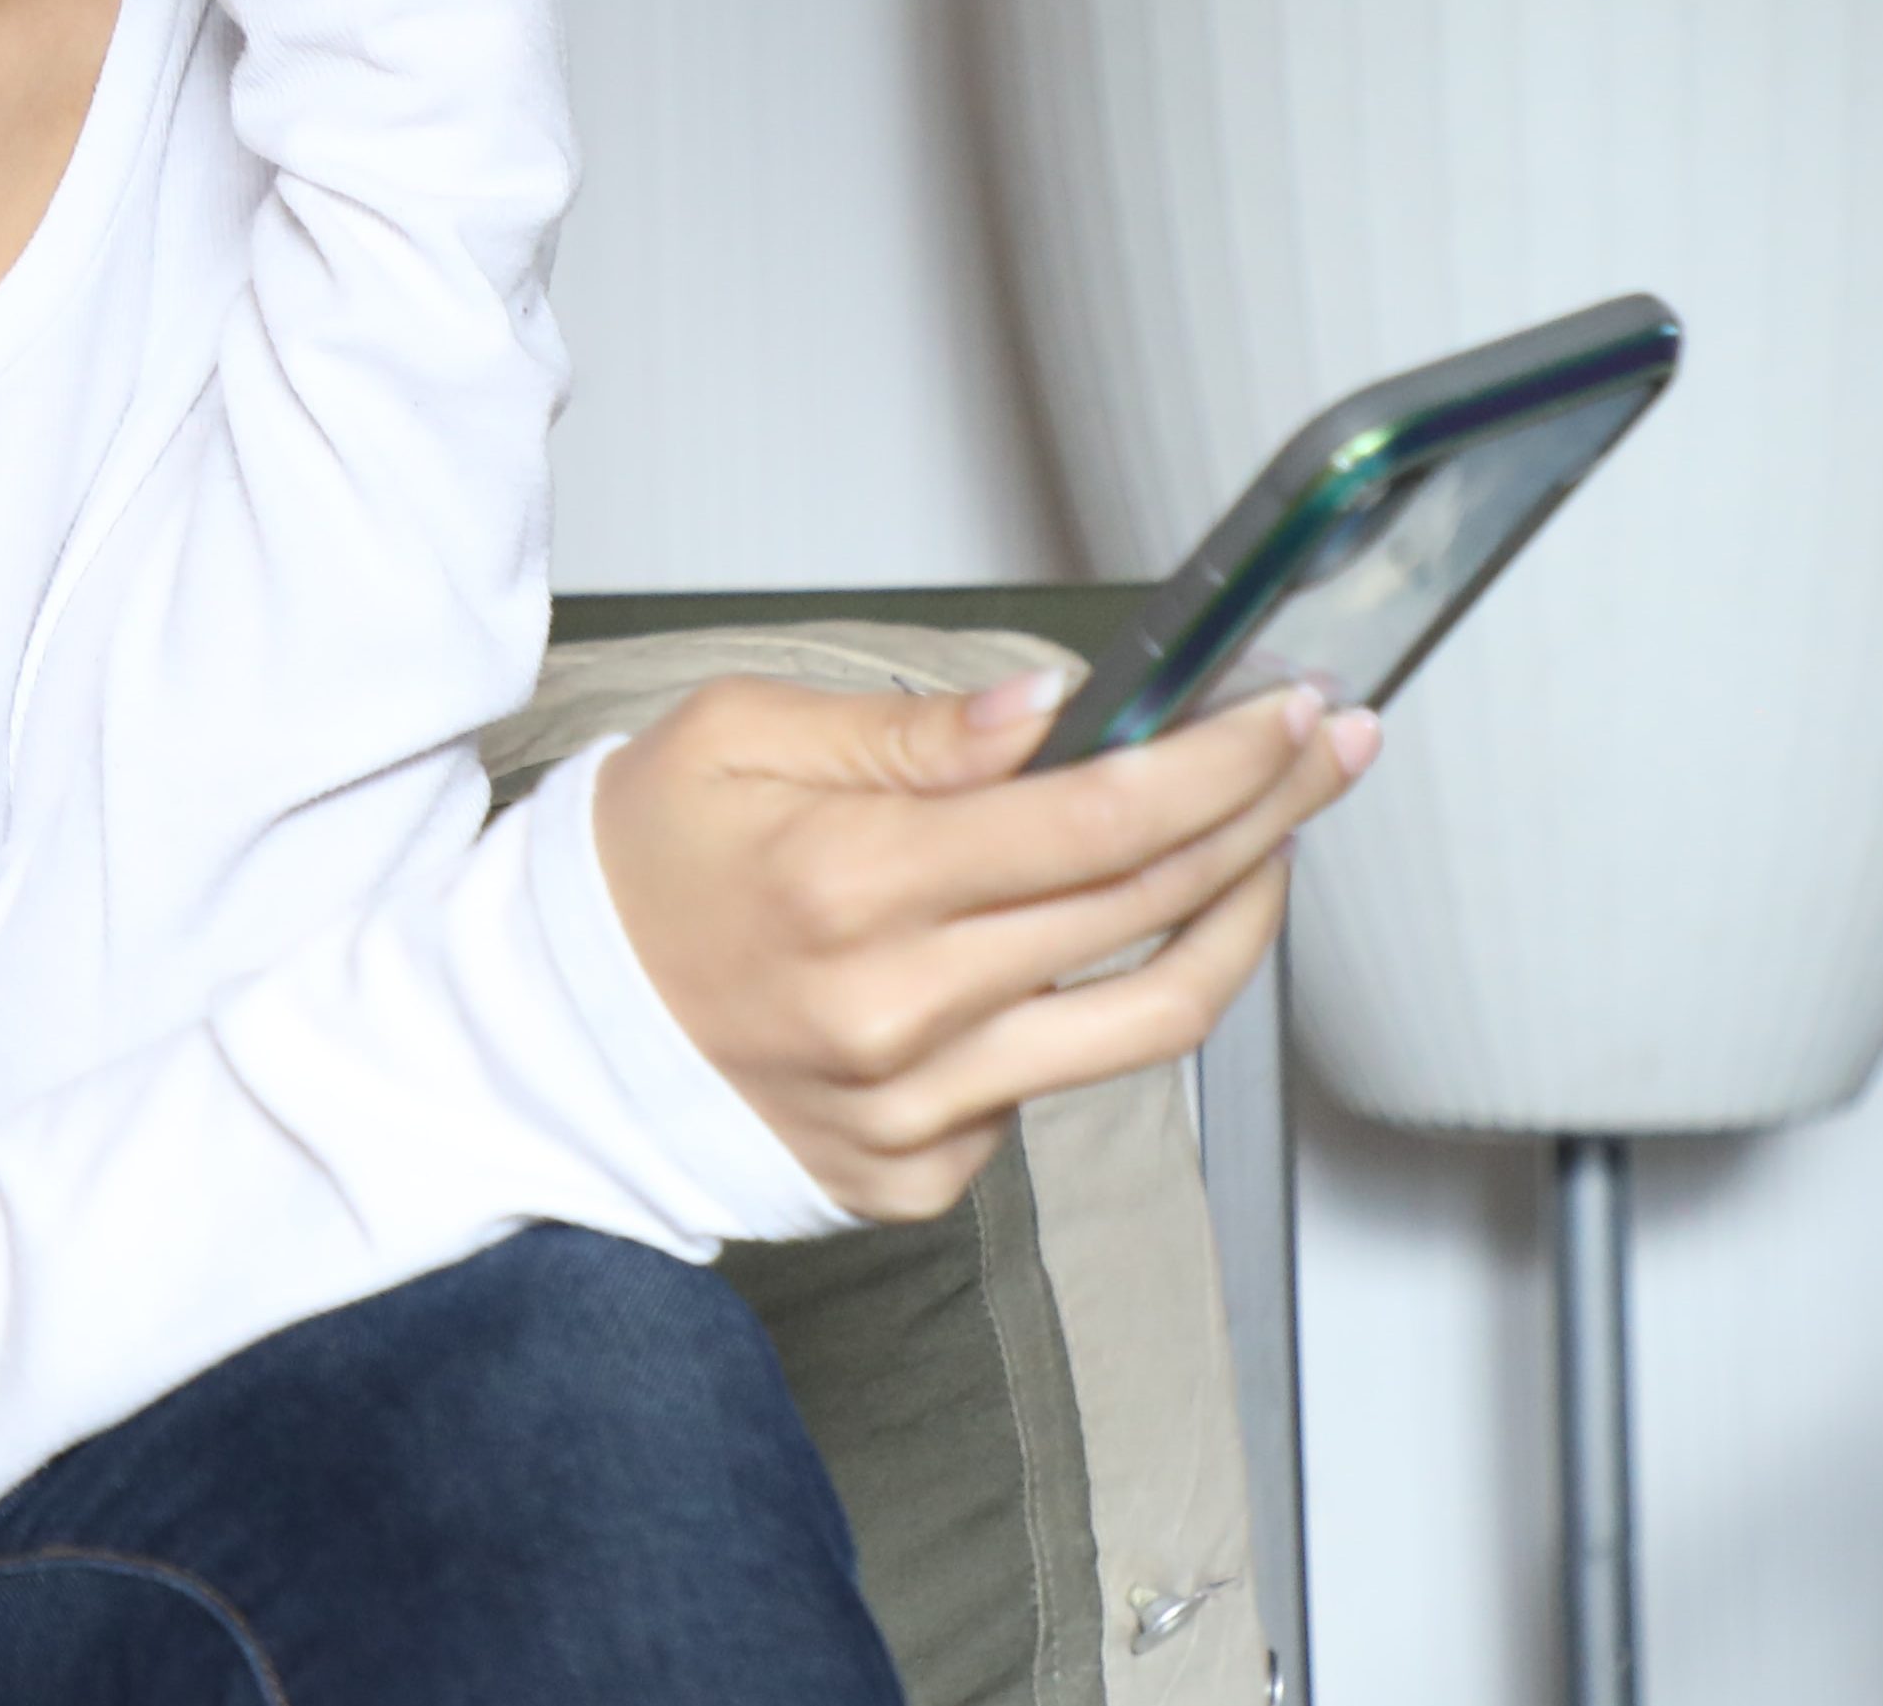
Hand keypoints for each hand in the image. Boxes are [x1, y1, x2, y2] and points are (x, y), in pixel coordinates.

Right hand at [589, 669, 1376, 1220]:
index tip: (1297, 714)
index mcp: (848, 881)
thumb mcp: (738, 737)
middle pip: (1151, 909)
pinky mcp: (923, 1173)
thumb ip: (910, 731)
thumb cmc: (642, 872)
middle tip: (1329, 751)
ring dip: (1234, 922)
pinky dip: (1090, 1005)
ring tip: (1266, 850)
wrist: (553, 1035)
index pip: (1100, 819)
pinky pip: (1054, 1085)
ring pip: (1149, 1021)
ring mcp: (918, 1109)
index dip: (1226, 763)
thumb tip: (1054, 709)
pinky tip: (1077, 949)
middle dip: (1266, 815)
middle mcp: (897, 1011)